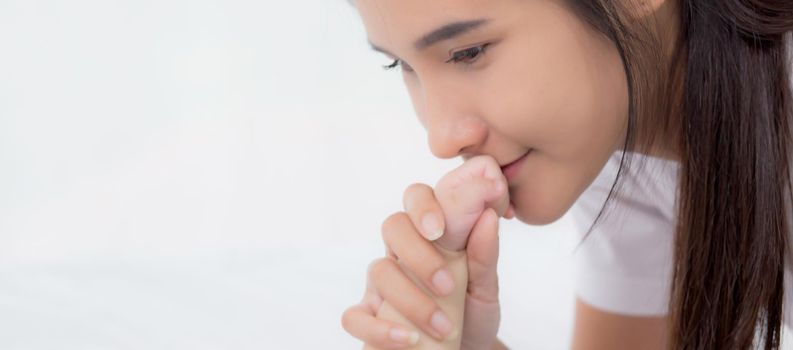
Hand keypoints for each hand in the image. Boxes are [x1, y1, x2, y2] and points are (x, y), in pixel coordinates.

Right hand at [341, 155, 509, 348]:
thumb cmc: (473, 313)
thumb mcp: (486, 288)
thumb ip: (485, 255)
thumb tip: (487, 216)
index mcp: (430, 235)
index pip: (418, 198)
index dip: (423, 206)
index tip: (439, 229)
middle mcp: (401, 252)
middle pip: (393, 226)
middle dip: (418, 254)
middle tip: (446, 285)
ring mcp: (380, 284)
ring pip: (378, 270)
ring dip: (412, 300)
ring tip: (444, 327)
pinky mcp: (367, 316)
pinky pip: (354, 316)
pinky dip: (379, 329)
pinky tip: (408, 340)